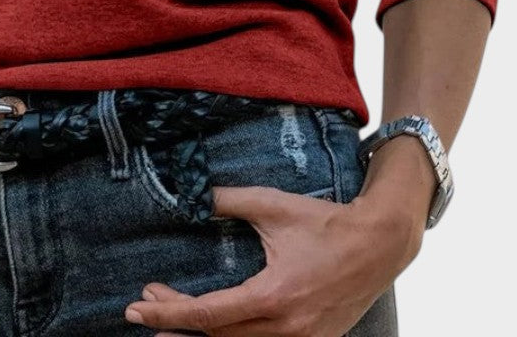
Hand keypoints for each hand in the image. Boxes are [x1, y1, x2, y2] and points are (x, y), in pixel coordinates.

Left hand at [123, 184, 422, 336]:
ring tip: (171, 325)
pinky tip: (217, 330)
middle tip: (146, 309)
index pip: (207, 314)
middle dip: (175, 324)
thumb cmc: (325, 223)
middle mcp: (285, 328)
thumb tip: (195, 193)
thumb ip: (231, 200)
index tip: (137, 307)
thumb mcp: (273, 205)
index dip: (167, 312)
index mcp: (272, 297)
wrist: (379, 244)